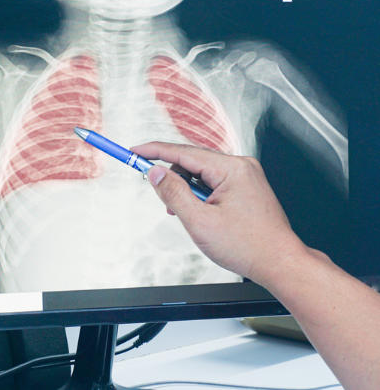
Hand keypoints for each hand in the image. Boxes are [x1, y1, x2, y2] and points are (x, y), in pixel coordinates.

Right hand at [131, 142, 308, 285]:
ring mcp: (246, 175)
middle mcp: (241, 166)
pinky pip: (214, 181)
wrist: (279, 263)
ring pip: (202, 173)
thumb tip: (154, 172)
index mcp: (232, 169)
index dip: (154, 151)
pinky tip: (200, 213)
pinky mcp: (246, 186)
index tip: (134, 151)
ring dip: (187, 190)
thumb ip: (173, 193)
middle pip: (192, 161)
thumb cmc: (247, 246)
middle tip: (163, 201)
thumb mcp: (199, 221)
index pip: (183, 152)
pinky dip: (200, 194)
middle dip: (173, 179)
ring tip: (188, 216)